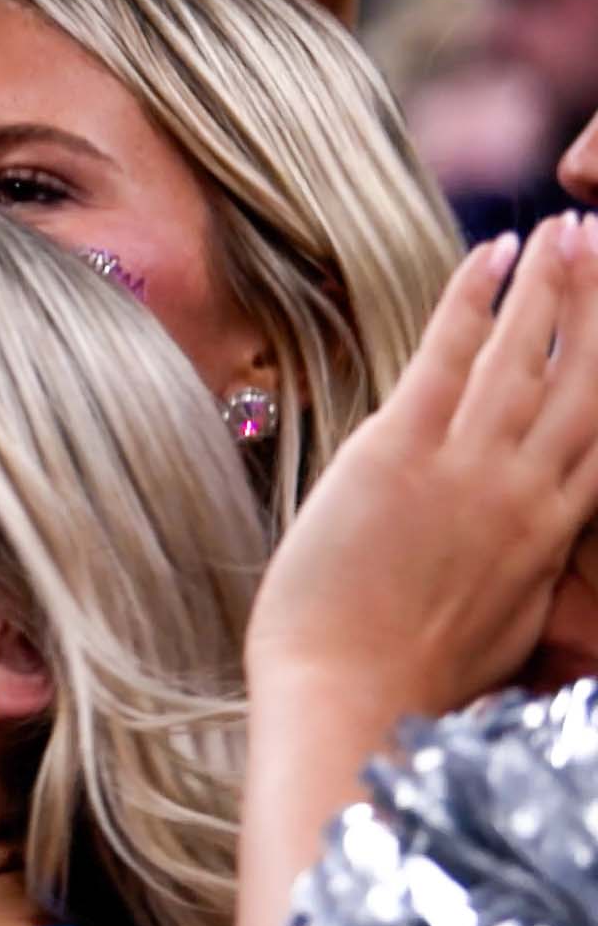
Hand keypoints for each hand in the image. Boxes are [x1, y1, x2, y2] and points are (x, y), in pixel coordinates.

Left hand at [252, 220, 597, 716]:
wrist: (351, 698)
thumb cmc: (412, 680)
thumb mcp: (506, 624)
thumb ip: (529, 570)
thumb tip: (537, 545)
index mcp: (555, 535)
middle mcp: (525, 492)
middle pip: (584, 379)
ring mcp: (466, 469)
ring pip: (526, 357)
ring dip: (552, 287)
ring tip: (570, 228)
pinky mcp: (398, 455)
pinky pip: (447, 361)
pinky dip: (472, 304)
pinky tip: (489, 257)